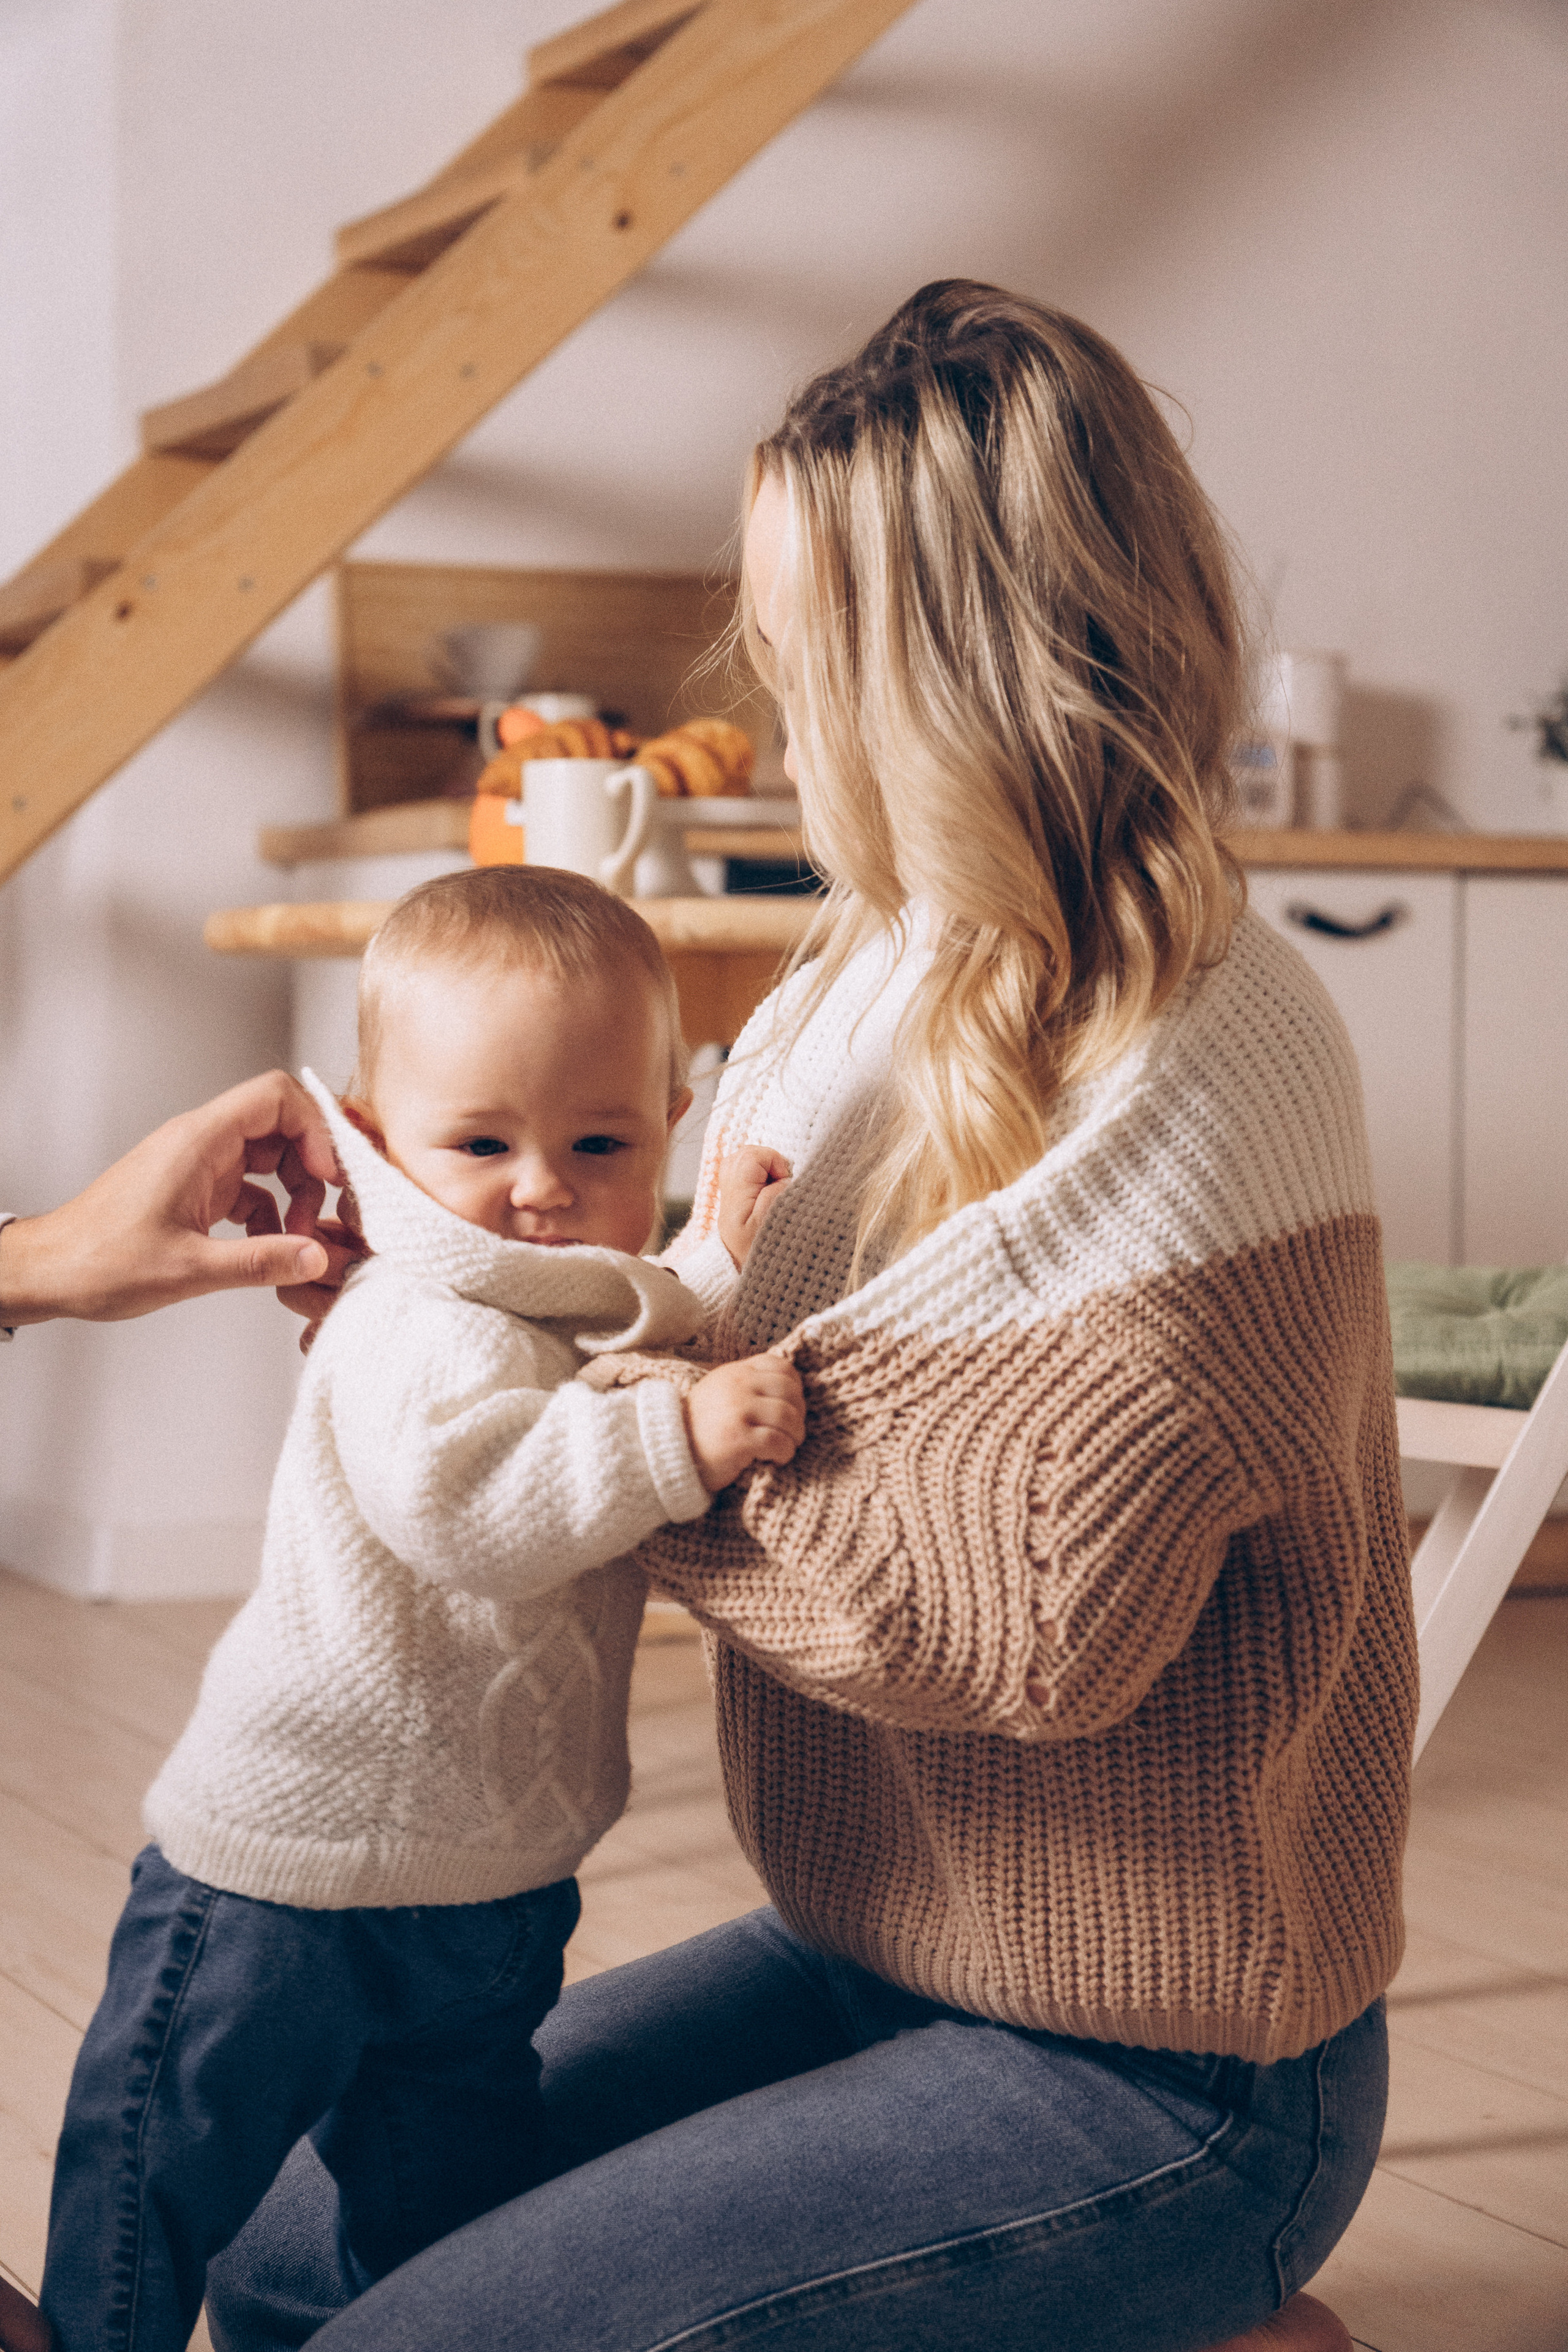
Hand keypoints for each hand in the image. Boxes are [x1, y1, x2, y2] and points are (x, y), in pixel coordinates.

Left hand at [0, 1071, 360, 1325]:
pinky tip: (270, 1246)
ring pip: (268, 1157)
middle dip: (311, 1166)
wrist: (49, 1271)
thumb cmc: (99, 1260)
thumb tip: (316, 1257)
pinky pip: (249, 1187)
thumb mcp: (189, 1269)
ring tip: (298, 1237)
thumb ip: (261, 1262)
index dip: (315, 1128)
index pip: (275, 1096)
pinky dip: (270, 1212)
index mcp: (198, 1142)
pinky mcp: (193, 1190)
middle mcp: (199, 1144)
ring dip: (294, 1192)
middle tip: (322, 1212)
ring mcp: (197, 1165)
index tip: (330, 1173)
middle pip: (280, 1125)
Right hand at [684, 1352, 805, 1491]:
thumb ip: (747, 1384)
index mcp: (736, 1372)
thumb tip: (789, 1389)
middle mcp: (738, 1386)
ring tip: (786, 1446)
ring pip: (788, 1417)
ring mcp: (737, 1411)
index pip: (781, 1367)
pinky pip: (778, 1442)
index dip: (795, 1388)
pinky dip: (784, 1453)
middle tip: (792, 1432)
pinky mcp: (738, 1439)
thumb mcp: (720, 1392)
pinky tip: (775, 1459)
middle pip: (790, 1392)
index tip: (791, 1407)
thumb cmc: (700, 1427)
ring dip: (794, 1436)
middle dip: (799, 1414)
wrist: (669, 1453)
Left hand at [717, 1146, 791, 1269]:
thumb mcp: (769, 1227)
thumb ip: (775, 1197)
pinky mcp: (736, 1195)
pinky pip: (746, 1171)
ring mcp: (730, 1191)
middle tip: (779, 1186)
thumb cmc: (759, 1252)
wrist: (743, 1270)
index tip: (784, 1183)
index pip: (751, 1156)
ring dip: (765, 1169)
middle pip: (747, 1152)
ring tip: (774, 1190)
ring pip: (747, 1160)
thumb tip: (784, 1178)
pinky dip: (760, 1176)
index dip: (774, 1161)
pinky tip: (766, 1193)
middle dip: (770, 1163)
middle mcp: (729, 1190)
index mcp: (737, 1197)